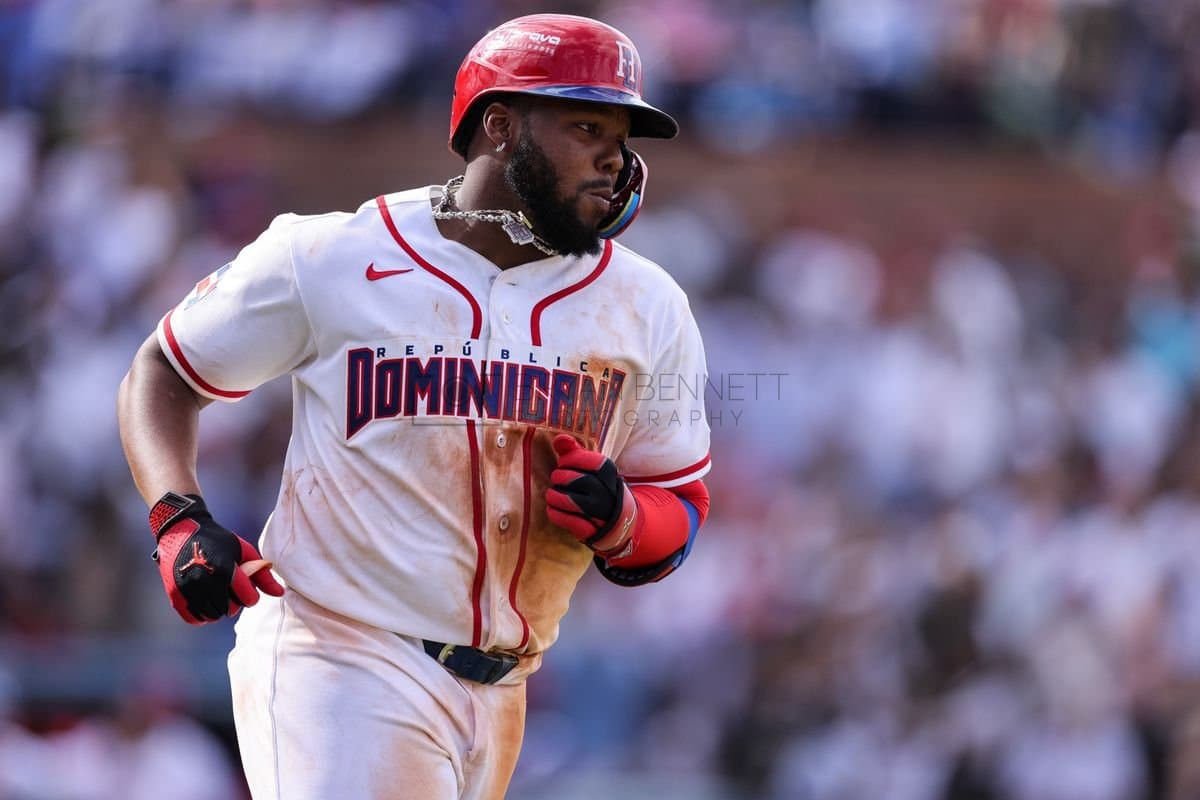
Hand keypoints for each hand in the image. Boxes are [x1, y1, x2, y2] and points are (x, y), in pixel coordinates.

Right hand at [149, 492, 284, 623]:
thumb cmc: (218, 541)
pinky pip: (193, 618)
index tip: (246, 587)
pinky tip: (206, 602)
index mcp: (225, 569)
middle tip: (230, 589)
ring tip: (218, 594)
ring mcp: (188, 589)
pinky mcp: (174, 595)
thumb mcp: (244, 551)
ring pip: (212, 616)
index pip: (248, 599)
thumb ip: (262, 574)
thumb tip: (281, 594)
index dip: (251, 595)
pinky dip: (202, 615)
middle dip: (234, 602)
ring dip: (219, 609)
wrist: (181, 531)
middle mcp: (205, 581)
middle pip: (230, 610)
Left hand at [545, 435, 639, 556]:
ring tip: (551, 495)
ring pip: (571, 501)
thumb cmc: (594, 487)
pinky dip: (556, 514)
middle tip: (556, 479)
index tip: (563, 463)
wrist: (615, 521)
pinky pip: (569, 521)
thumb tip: (559, 438)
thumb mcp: (589, 468)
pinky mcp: (592, 531)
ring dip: (554, 497)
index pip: (587, 460)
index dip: (569, 460)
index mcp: (608, 473)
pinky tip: (552, 509)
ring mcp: (601, 513)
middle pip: (576, 480)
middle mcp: (607, 492)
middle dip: (560, 478)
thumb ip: (573, 451)